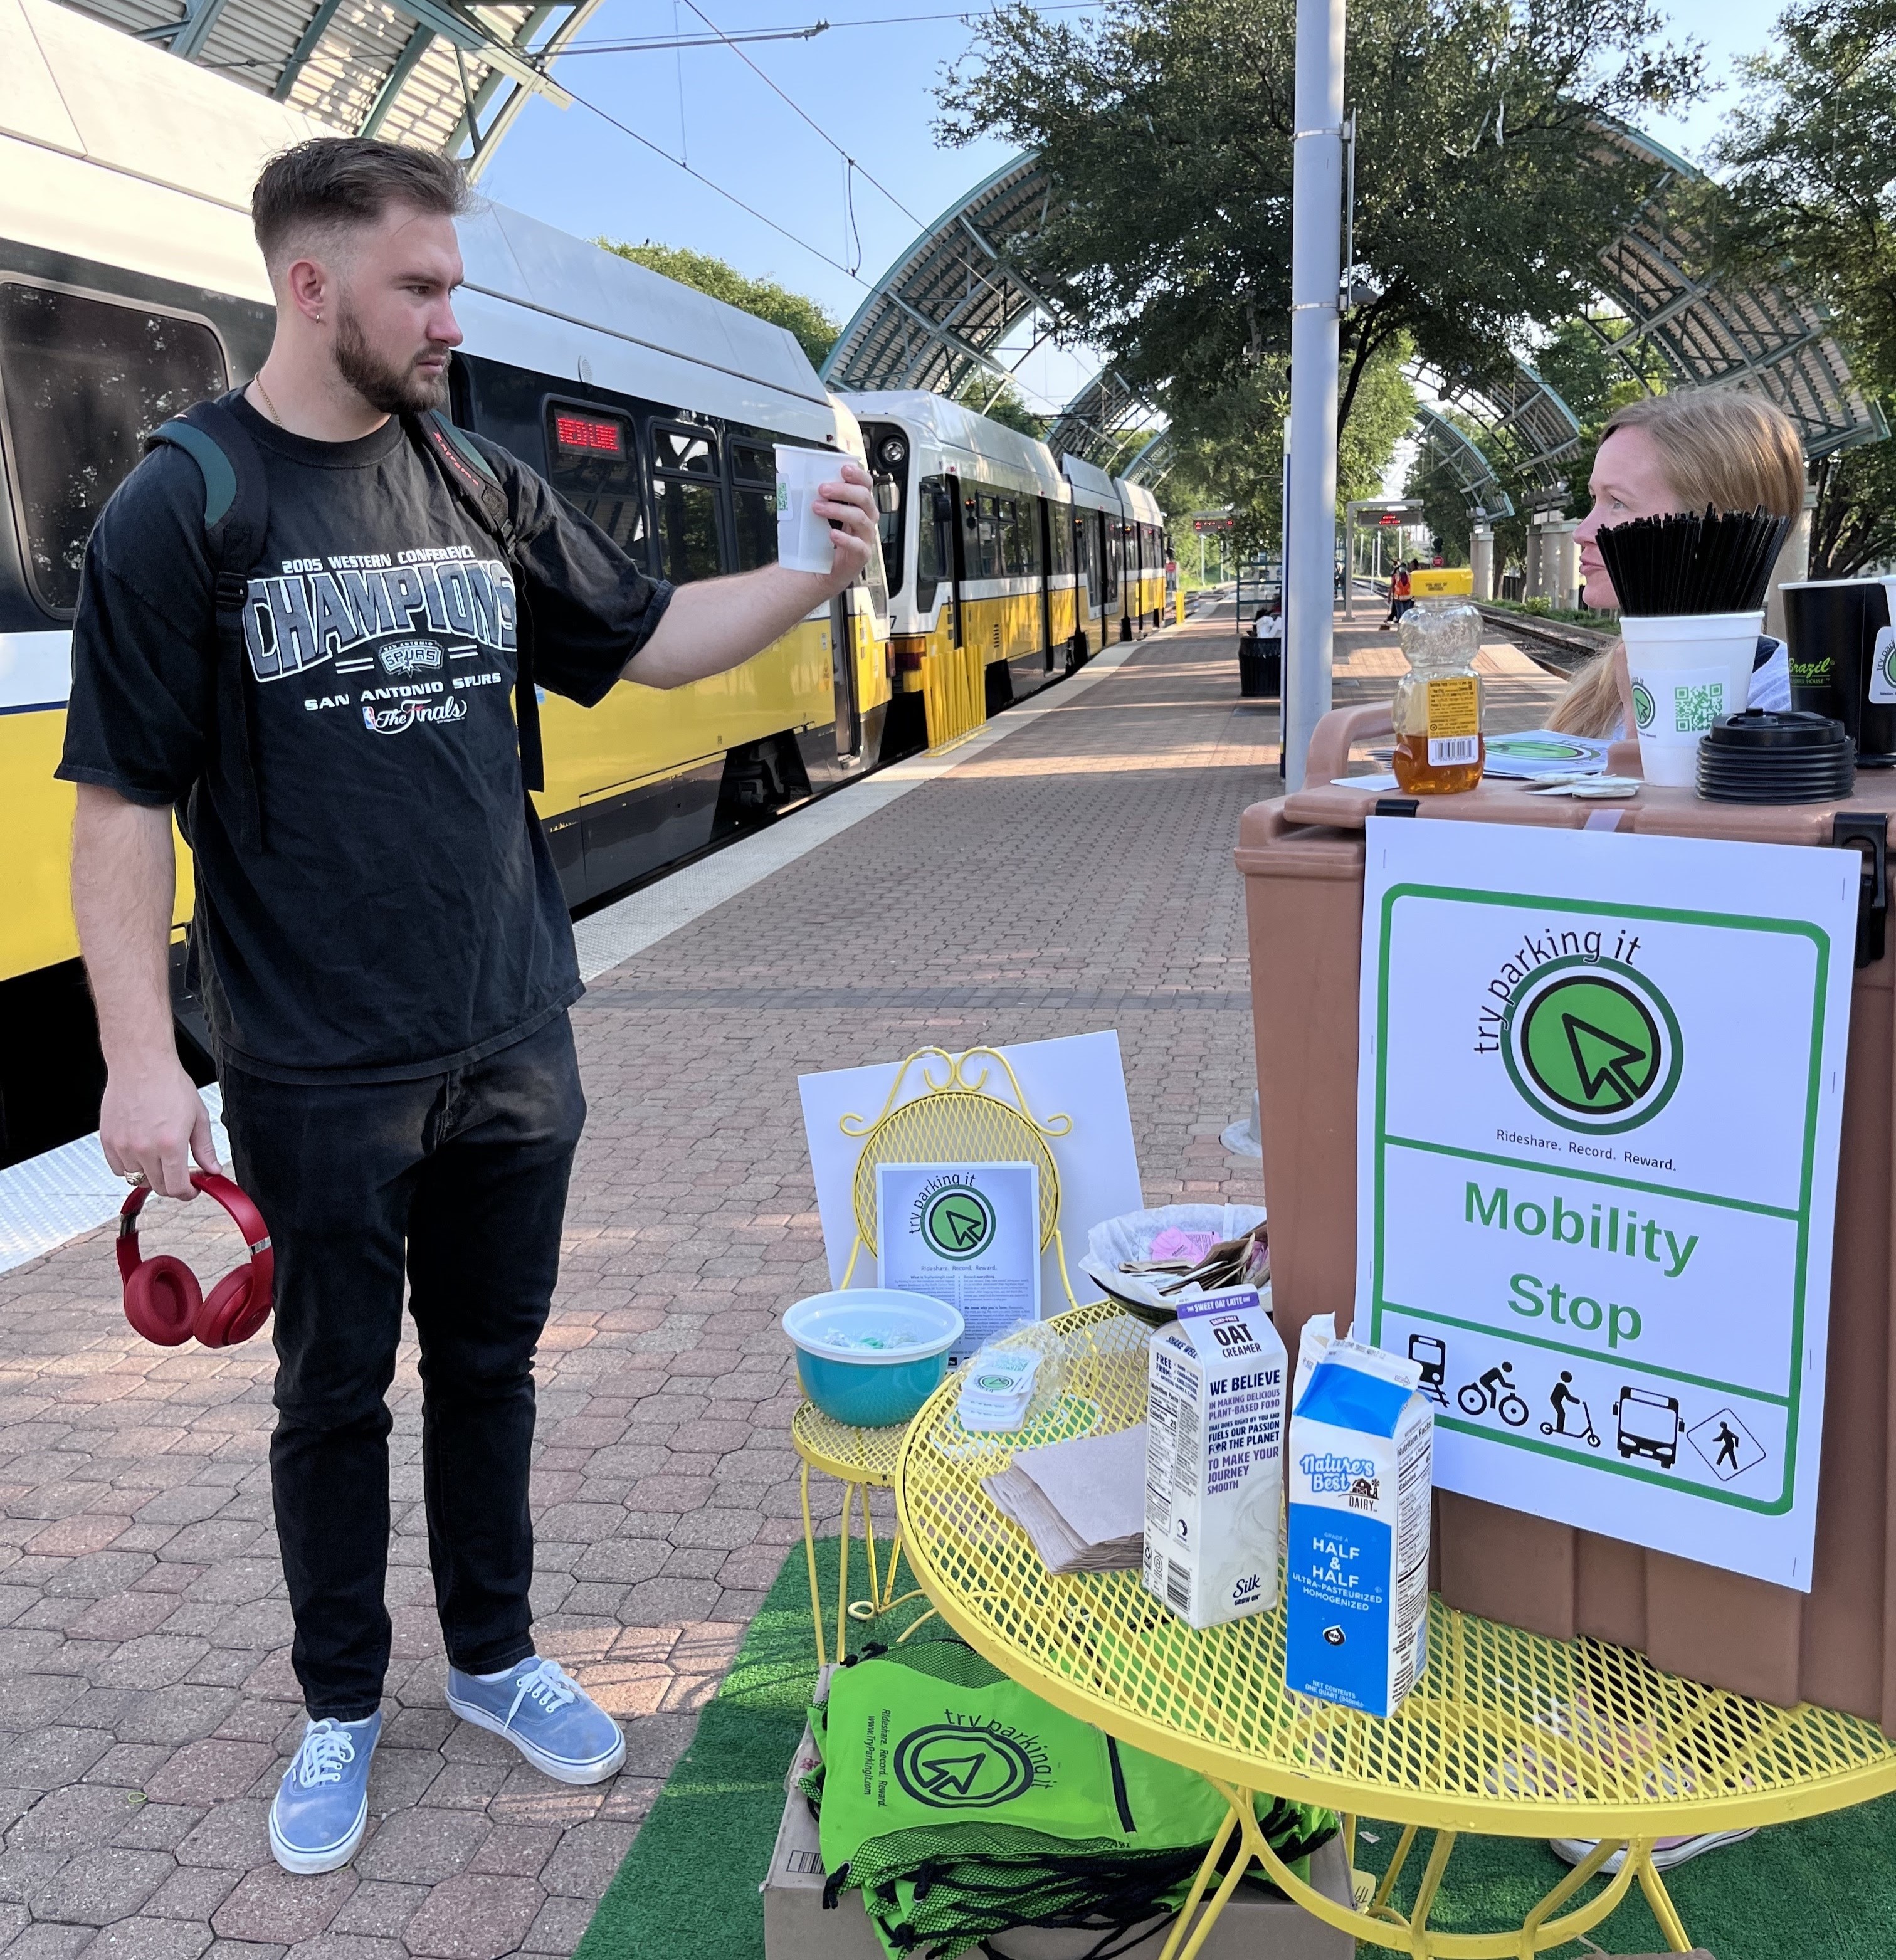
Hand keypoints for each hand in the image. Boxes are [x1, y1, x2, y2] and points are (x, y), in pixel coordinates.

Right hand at [100, 1057, 220, 1200]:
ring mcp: (123, 1146)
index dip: (188, 1193)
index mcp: (170, 1144)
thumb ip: (204, 1148)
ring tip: (160, 1157)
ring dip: (151, 1174)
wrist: (141, 1064)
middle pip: (158, 1187)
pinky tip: (141, 1152)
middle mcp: (144, 1148)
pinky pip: (117, 1168)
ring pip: (137, 1179)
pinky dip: (129, 1166)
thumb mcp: (198, 1116)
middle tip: (180, 1173)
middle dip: (172, 1185)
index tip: (192, 1190)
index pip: (177, 1187)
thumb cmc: (169, 1083)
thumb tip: (212, 1169)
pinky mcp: (108, 1140)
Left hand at [812, 461, 877, 594]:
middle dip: (843, 490)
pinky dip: (845, 539)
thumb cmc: (824, 541)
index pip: (866, 485)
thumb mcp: (823, 516)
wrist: (822, 570)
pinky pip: (858, 545)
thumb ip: (820, 499)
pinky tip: (832, 534)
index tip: (844, 469)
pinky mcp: (861, 555)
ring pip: (860, 518)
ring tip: (818, 508)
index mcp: (860, 506)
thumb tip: (800, 480)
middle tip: (823, 489)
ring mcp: (866, 537)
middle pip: (864, 498)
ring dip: (838, 510)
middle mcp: (867, 519)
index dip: (858, 475)